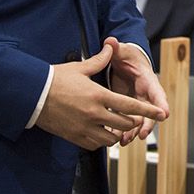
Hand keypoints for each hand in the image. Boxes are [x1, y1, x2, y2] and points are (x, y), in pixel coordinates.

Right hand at [36, 44, 168, 150]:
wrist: (33, 96)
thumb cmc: (56, 79)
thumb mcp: (80, 68)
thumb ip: (99, 60)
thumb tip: (110, 48)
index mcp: (98, 96)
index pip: (130, 106)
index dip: (147, 110)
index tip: (160, 113)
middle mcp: (94, 114)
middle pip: (124, 124)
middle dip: (132, 121)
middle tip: (134, 118)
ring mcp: (84, 128)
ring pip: (111, 139)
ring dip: (117, 133)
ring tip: (116, 126)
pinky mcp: (74, 137)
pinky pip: (95, 145)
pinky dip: (101, 141)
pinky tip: (100, 133)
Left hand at [103, 35, 168, 145]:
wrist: (125, 63)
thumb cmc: (127, 56)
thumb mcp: (122, 51)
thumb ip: (116, 48)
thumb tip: (110, 41)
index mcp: (147, 79)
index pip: (157, 91)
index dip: (161, 103)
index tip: (165, 114)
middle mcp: (145, 94)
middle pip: (150, 111)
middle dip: (148, 124)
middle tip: (142, 134)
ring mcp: (137, 102)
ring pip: (139, 120)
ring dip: (133, 131)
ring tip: (125, 140)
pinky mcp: (127, 108)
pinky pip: (127, 121)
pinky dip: (123, 130)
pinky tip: (116, 139)